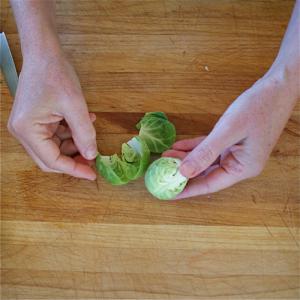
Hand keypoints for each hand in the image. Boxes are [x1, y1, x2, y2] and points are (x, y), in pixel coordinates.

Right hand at [7, 53, 97, 179]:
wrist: (44, 52)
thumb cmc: (55, 74)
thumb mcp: (75, 106)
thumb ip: (84, 133)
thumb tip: (91, 155)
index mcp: (27, 130)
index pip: (52, 161)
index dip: (74, 169)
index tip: (93, 174)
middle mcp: (23, 132)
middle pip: (51, 157)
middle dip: (74, 159)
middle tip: (93, 159)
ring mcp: (29, 126)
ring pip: (55, 147)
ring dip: (75, 143)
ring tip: (91, 134)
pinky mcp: (36, 119)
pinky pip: (56, 134)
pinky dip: (71, 132)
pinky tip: (85, 122)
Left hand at [163, 72, 297, 198]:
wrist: (277, 86)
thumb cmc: (258, 108)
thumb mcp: (228, 131)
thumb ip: (205, 152)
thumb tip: (183, 172)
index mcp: (243, 168)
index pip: (209, 184)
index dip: (188, 189)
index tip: (169, 193)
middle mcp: (239, 163)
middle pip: (206, 173)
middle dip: (183, 171)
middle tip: (162, 172)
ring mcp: (236, 152)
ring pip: (206, 160)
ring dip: (186, 158)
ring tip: (166, 156)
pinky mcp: (232, 140)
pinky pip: (209, 148)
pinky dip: (194, 147)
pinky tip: (179, 146)